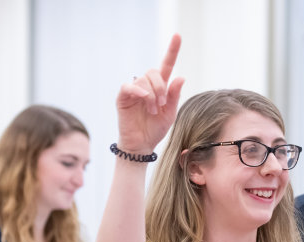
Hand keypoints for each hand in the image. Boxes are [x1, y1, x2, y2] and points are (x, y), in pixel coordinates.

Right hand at [116, 34, 184, 153]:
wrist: (142, 144)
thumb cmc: (156, 129)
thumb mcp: (170, 113)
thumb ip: (174, 95)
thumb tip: (180, 77)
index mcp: (160, 88)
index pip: (166, 65)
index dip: (172, 50)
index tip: (178, 35)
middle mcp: (147, 86)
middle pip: (154, 72)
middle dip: (161, 88)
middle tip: (162, 104)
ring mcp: (134, 90)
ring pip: (144, 80)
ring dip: (152, 95)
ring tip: (152, 110)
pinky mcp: (123, 96)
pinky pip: (130, 86)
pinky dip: (139, 91)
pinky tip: (144, 99)